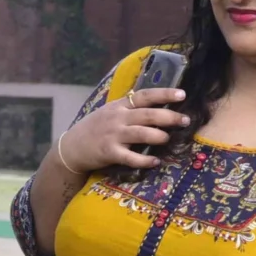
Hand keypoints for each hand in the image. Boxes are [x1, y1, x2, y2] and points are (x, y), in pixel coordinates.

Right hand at [56, 86, 189, 174]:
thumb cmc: (94, 129)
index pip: (145, 96)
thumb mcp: (109, 112)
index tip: (182, 94)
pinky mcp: (109, 153)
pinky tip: (155, 161)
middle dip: (169, 117)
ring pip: (142, 133)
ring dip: (159, 136)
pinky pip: (131, 157)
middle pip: (148, 114)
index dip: (164, 94)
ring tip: (168, 138)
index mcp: (119, 106)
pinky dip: (144, 160)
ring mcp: (113, 136)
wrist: (71, 147)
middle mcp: (117, 118)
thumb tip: (158, 105)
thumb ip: (129, 109)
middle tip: (184, 120)